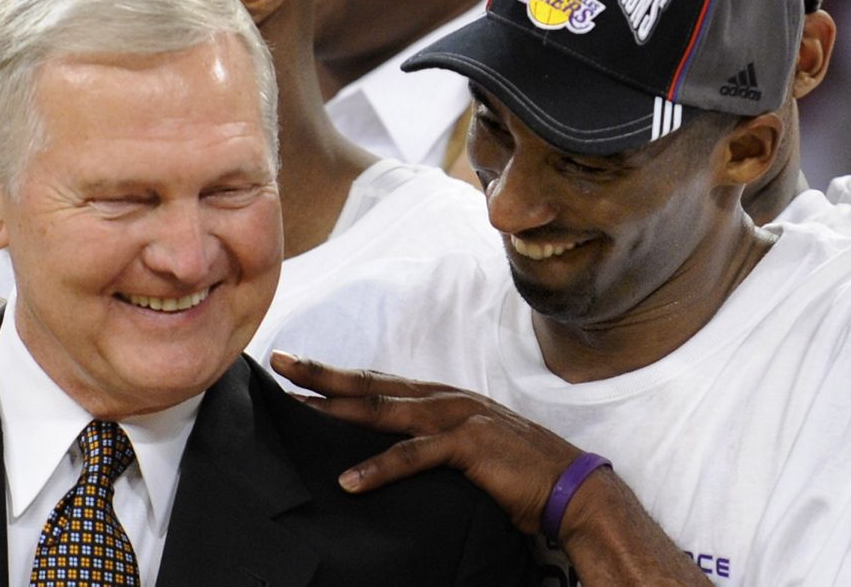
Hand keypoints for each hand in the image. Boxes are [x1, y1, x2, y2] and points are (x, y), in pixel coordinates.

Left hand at [270, 351, 580, 535]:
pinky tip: (348, 481)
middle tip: (280, 362)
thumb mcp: (465, 449)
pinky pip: (413, 456)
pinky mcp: (467, 445)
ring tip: (297, 408)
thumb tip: (389, 451)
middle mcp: (443, 399)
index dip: (336, 374)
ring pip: (382, 410)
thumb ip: (430, 442)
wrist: (570, 487)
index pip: (377, 381)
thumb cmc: (517, 473)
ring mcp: (455, 418)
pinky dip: (377, 469)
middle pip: (370, 384)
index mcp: (441, 398)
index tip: (297, 367)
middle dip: (322, 373)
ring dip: (336, 408)